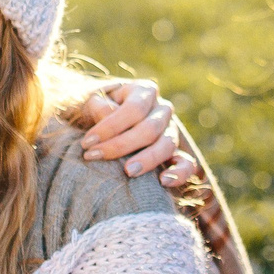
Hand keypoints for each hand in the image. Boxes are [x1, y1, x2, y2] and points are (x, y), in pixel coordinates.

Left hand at [71, 79, 194, 184]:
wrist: (98, 121)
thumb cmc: (93, 109)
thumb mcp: (89, 100)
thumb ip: (97, 105)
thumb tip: (108, 113)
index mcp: (144, 91)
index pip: (133, 109)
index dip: (110, 127)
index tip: (87, 143)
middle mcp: (162, 109)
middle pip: (150, 128)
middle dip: (121, 145)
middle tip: (95, 157)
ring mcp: (171, 131)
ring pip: (168, 145)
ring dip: (148, 160)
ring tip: (128, 173)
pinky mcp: (175, 153)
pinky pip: (186, 164)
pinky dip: (179, 173)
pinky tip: (163, 182)